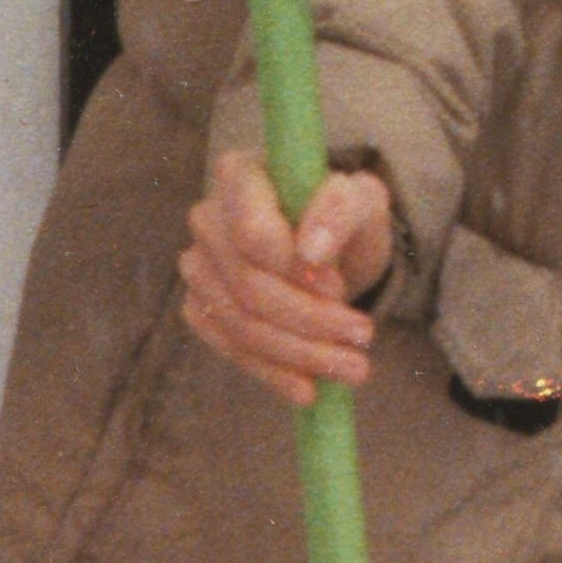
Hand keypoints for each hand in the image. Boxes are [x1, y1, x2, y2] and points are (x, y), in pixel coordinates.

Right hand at [178, 149, 395, 408]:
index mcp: (240, 174)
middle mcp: (208, 218)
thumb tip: (311, 251)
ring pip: (241, 324)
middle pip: (249, 286)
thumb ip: (341, 208)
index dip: (293, 270)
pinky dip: (273, 372)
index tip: (339, 288)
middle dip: (310, 321)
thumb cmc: (344, 216)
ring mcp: (198, 266)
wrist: (331, 249)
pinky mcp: (200, 308)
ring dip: (300, 354)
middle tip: (363, 338)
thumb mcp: (363, 200)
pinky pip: (231, 349)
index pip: (251, 233)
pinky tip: (310, 387)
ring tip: (353, 367)